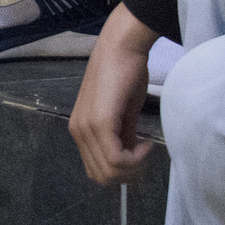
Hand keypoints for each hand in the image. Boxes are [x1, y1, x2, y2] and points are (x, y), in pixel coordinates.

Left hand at [69, 4, 159, 184]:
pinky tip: (146, 141)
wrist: (122, 48)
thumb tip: (129, 157)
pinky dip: (136, 157)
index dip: (123, 170)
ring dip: (133, 166)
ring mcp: (86, 127)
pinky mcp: (99, 122)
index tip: (140, 151)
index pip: (97, 170)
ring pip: (110, 171)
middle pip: (102, 176)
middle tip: (144, 153)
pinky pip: (116, 158)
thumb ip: (122, 137)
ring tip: (144, 145)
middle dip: (129, 172)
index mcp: (80, 129)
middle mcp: (78, 131)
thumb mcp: (122, 113)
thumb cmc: (125, 75)